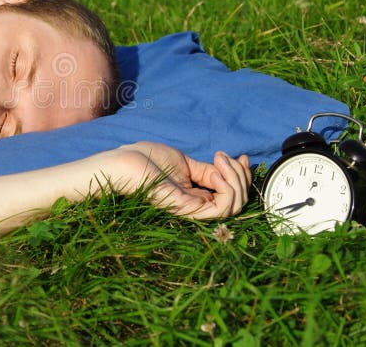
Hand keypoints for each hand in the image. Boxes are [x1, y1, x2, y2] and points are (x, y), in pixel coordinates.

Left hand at [112, 142, 251, 218]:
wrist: (124, 163)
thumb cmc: (146, 159)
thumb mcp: (184, 162)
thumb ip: (205, 170)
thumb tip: (228, 170)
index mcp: (195, 194)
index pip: (230, 193)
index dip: (242, 175)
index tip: (242, 157)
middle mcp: (196, 204)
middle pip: (237, 201)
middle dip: (241, 177)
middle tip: (226, 157)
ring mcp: (192, 208)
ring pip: (233, 206)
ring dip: (236, 181)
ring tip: (221, 163)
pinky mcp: (186, 208)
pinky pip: (220, 210)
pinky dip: (227, 190)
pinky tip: (217, 174)